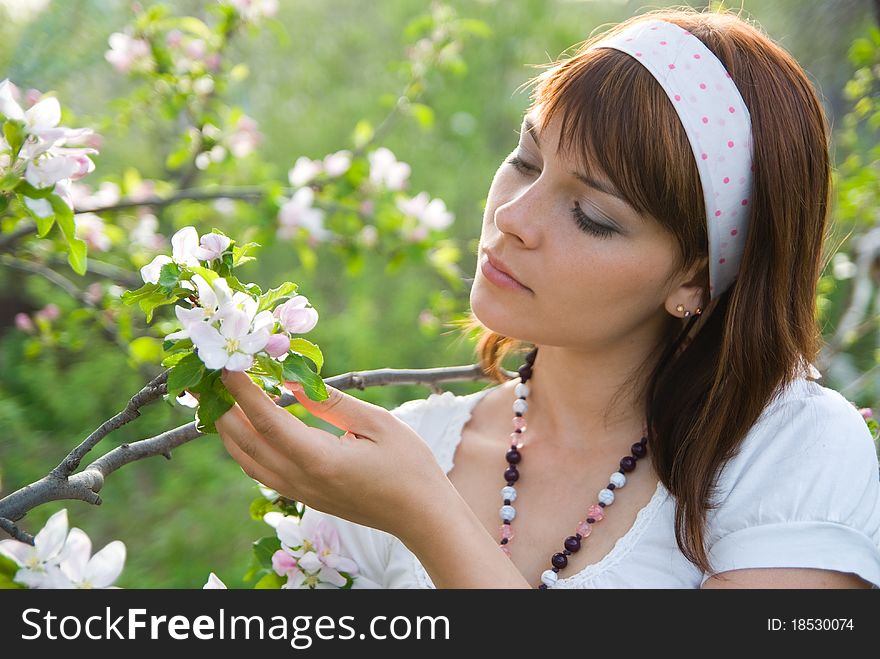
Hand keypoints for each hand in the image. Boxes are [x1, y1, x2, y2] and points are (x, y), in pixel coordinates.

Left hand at [196, 369, 452, 542]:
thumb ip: (333, 403)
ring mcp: (299, 492)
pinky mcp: (304, 496)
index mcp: (319, 459)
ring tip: (216, 398)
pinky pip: (260, 471)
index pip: (267, 421)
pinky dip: (243, 447)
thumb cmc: (409, 466)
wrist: (420, 515)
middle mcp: (301, 479)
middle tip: (205, 377)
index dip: (242, 391)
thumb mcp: (378, 424)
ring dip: (227, 428)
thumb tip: (295, 382)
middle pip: (245, 442)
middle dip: (221, 407)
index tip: (225, 365)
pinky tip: (244, 428)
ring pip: (246, 460)